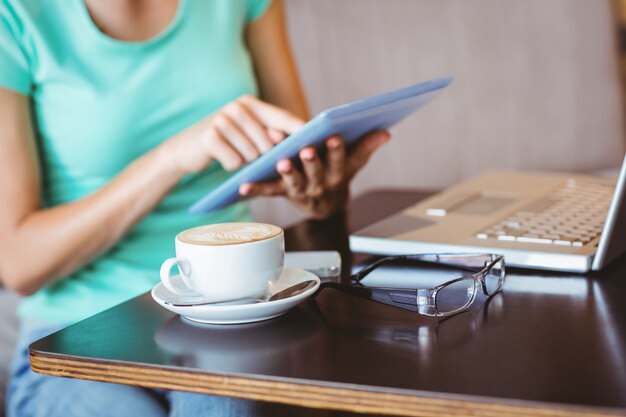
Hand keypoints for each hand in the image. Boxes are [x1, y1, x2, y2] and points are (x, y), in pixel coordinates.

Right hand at [164, 95, 304, 174]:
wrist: (186, 149)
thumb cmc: (227, 144)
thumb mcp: (249, 137)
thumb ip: (271, 136)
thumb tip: (301, 143)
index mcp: (252, 104)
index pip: (283, 117)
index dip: (300, 130)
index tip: (318, 141)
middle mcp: (238, 107)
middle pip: (268, 141)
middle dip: (267, 156)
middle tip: (257, 159)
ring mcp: (222, 119)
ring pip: (252, 153)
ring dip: (248, 162)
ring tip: (238, 156)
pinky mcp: (209, 136)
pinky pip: (235, 161)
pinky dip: (232, 165)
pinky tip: (223, 158)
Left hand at [239, 130, 390, 218]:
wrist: (325, 207)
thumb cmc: (337, 176)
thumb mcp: (353, 163)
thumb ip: (366, 147)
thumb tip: (385, 132)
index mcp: (337, 174)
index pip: (339, 160)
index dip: (337, 150)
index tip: (335, 137)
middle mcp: (320, 184)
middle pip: (316, 172)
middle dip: (312, 160)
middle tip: (306, 149)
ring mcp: (301, 190)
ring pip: (294, 181)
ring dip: (287, 171)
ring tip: (280, 161)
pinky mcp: (283, 193)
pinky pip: (269, 192)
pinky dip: (256, 189)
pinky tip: (243, 185)